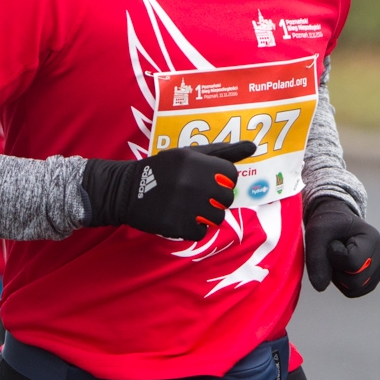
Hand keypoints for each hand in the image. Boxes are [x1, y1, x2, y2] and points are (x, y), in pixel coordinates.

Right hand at [82, 142, 256, 240]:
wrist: (126, 190)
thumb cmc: (162, 170)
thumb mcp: (188, 154)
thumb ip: (222, 152)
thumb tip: (253, 146)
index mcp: (195, 161)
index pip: (231, 175)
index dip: (223, 180)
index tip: (209, 181)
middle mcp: (191, 182)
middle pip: (227, 198)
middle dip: (216, 199)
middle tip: (196, 195)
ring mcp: (184, 205)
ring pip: (217, 218)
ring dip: (206, 215)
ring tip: (188, 206)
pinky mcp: (176, 225)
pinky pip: (201, 232)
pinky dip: (192, 228)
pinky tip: (179, 217)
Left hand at [304, 199, 379, 296]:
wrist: (337, 222)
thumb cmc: (328, 224)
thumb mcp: (316, 233)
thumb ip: (316, 258)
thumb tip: (321, 287)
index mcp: (372, 238)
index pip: (352, 262)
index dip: (334, 256)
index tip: (333, 241)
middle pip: (355, 282)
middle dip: (336, 270)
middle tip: (333, 252)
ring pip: (354, 289)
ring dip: (338, 277)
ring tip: (338, 258)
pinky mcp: (373, 278)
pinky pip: (353, 291)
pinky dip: (342, 283)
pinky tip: (341, 266)